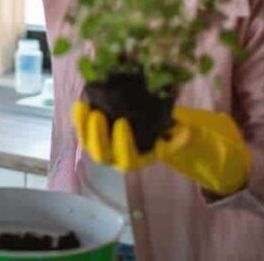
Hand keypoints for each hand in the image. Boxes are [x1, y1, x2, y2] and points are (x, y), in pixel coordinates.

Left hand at [73, 102, 250, 195]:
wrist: (150, 127)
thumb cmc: (163, 132)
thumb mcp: (176, 135)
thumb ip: (180, 136)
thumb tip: (185, 132)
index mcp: (138, 159)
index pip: (128, 158)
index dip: (123, 143)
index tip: (122, 122)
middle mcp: (117, 158)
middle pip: (102, 154)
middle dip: (97, 136)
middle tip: (97, 114)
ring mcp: (103, 147)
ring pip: (88, 144)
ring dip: (83, 127)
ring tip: (83, 107)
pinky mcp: (93, 135)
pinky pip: (82, 130)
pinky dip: (78, 119)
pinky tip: (79, 103)